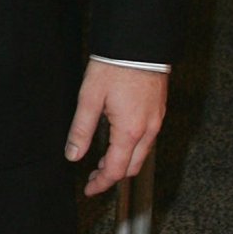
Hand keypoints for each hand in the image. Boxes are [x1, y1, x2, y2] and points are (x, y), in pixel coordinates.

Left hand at [64, 61, 167, 197]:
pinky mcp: (159, 110)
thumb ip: (81, 130)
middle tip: (93, 176)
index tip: (89, 189)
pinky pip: (148, 139)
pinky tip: (119, 141)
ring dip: (123, 162)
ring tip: (103, 160)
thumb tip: (73, 155)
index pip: (117, 170)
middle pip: (132, 166)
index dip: (102, 183)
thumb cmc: (114, 67)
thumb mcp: (89, 98)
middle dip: (112, 175)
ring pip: (142, 154)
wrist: (139, 44)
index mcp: (129, 131)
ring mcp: (156, 120)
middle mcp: (148, 129)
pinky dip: (133, 148)